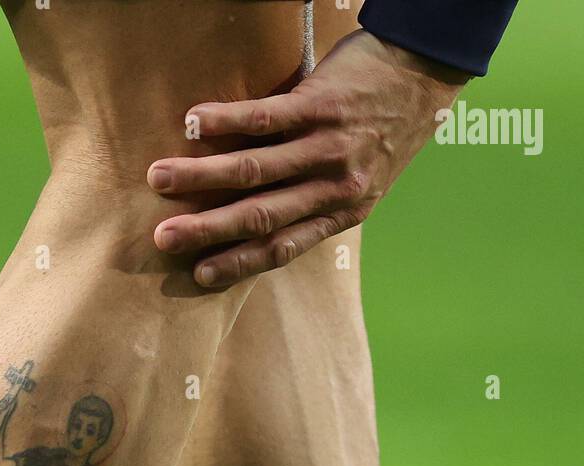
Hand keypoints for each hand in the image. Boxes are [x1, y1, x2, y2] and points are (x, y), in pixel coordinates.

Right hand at [147, 31, 467, 286]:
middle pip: (261, 216)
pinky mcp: (321, 104)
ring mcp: (328, 146)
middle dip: (208, 231)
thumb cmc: (385, 127)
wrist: (424, 71)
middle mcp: (335, 186)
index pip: (282, 246)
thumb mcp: (363, 179)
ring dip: (202, 176)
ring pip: (255, 170)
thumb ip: (318, 199)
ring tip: (159, 178)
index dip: (239, 263)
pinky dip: (224, 121)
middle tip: (164, 239)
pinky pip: (264, 117)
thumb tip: (264, 217)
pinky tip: (192, 124)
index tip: (200, 275)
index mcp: (344, 212)